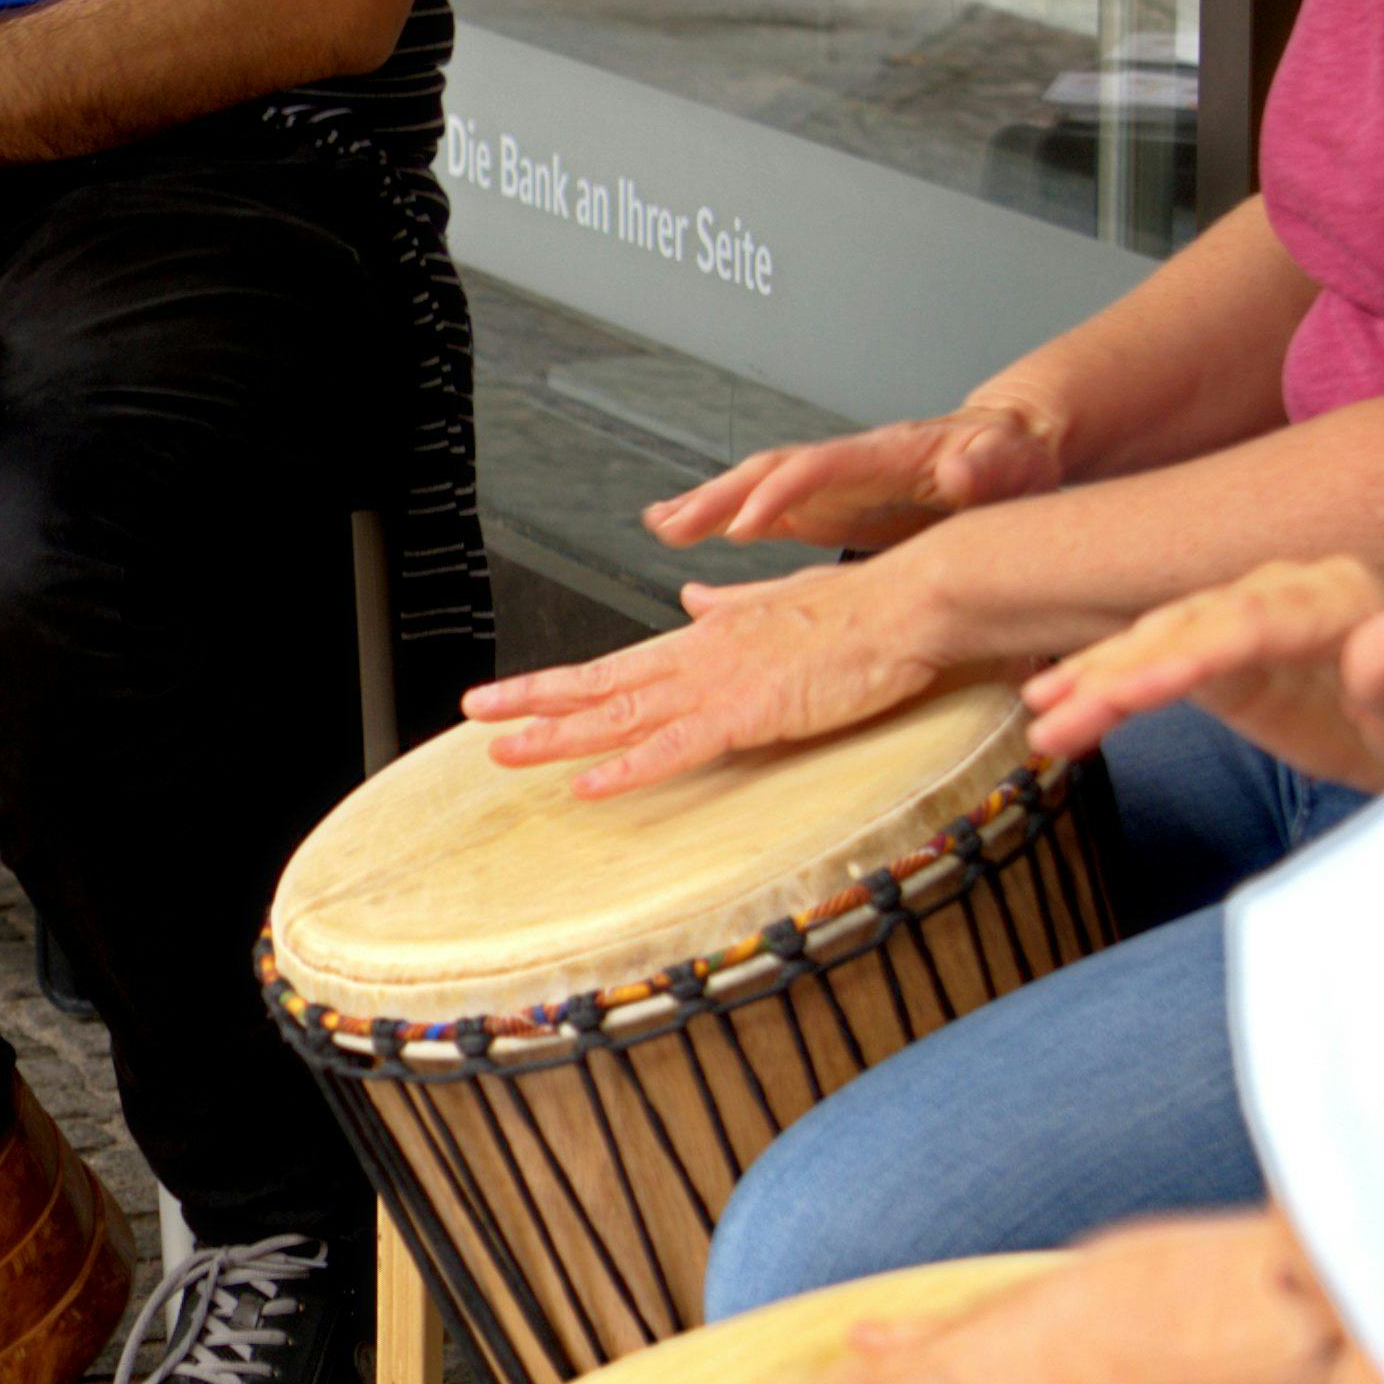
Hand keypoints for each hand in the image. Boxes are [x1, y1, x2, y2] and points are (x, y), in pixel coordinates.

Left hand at [459, 558, 955, 795]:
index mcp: (707, 635)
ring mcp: (719, 685)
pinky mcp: (750, 713)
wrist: (911, 603)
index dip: (564, 683)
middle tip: (473, 714)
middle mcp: (699, 657)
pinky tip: (587, 785)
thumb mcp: (783, 600)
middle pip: (600, 685)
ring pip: (620, 716)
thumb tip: (691, 597)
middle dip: (533, 701)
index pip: (620, 665)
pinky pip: (676, 748)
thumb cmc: (862, 609)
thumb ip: (732, 603)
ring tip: (500, 749)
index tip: (517, 694)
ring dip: (557, 736)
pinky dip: (628, 769)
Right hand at [646, 398, 1063, 552]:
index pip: (818, 468)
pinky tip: (683, 530)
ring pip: (755, 488)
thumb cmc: (1011, 463)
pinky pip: (761, 510)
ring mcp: (831, 486)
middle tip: (674, 523)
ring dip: (706, 506)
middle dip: (718, 496)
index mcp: (884, 455)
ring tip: (661, 524)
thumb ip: (987, 466)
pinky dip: (718, 519)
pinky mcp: (824, 508)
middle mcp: (846, 465)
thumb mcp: (1012, 464)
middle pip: (768, 471)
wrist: (1009, 458)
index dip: (780, 494)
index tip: (746, 526)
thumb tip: (963, 469)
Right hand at [1022, 556, 1383, 789]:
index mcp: (1338, 599)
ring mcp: (1251, 615)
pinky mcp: (1231, 649)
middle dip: (1115, 674)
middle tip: (1052, 719)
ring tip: (1038, 718)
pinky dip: (1107, 680)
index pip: (1244, 625)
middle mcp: (1286, 592)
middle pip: (1186, 628)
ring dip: (1096, 679)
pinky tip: (1054, 702)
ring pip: (1159, 640)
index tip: (1123, 693)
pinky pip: (1158, 659)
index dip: (1179, 657)